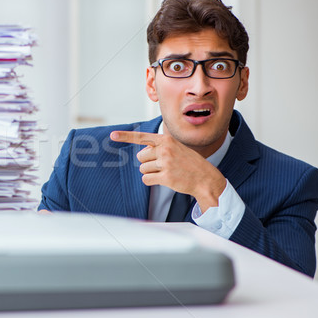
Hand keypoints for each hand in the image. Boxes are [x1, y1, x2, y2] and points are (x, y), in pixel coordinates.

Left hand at [110, 131, 226, 211]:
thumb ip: (159, 147)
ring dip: (151, 172)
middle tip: (163, 165)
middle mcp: (165, 149)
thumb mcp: (176, 148)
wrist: (205, 178)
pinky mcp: (166, 177)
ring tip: (166, 172)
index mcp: (166, 140)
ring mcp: (166, 163)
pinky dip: (151, 181)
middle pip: (140, 157)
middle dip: (148, 163)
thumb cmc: (189, 163)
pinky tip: (164, 180)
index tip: (112, 136)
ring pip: (142, 169)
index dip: (125, 136)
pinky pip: (146, 179)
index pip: (142, 137)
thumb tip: (141, 152)